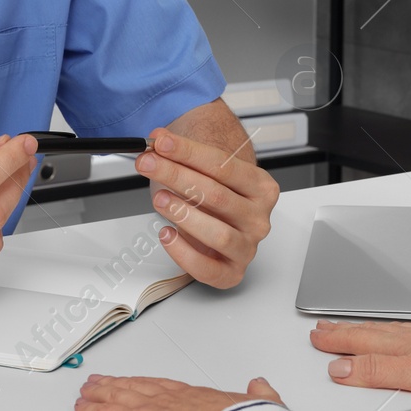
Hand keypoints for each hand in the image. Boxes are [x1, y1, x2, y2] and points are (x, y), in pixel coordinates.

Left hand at [76, 374, 283, 409]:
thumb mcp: (258, 403)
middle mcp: (170, 404)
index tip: (124, 381)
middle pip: (132, 393)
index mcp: (193, 397)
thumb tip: (259, 385)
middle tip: (90, 389)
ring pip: (119, 406)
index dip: (138, 383)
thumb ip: (255, 393)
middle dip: (109, 391)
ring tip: (82, 404)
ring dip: (98, 405)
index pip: (158, 386)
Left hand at [135, 127, 278, 287]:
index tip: (161, 143)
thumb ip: (183, 152)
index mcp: (261, 186)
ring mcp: (247, 247)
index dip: (189, 152)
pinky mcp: (231, 272)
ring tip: (160, 199)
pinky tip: (167, 234)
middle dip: (177, 176)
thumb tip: (158, 139)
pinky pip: (207, 268)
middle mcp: (258, 217)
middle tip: (149, 163)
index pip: (224, 165)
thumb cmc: (215, 193)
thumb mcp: (201, 168)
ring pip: (218, 233)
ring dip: (183, 214)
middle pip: (217, 195)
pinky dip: (183, 252)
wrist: (223, 220)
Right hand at [309, 319, 410, 395]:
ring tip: (344, 326)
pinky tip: (390, 329)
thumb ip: (378, 370)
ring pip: (385, 330)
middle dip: (342, 332)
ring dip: (361, 328)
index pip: (362, 347)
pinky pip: (404, 328)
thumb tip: (342, 369)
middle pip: (370, 335)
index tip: (319, 344)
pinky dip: (386, 327)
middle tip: (320, 330)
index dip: (339, 346)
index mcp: (403, 349)